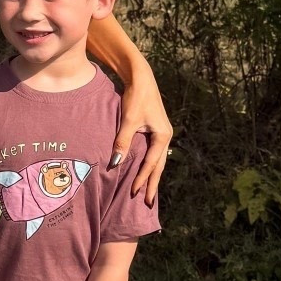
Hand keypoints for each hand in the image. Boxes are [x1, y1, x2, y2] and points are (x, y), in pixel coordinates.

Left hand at [113, 57, 171, 203]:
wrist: (140, 77)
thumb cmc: (136, 97)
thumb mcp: (129, 120)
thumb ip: (123, 142)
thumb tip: (116, 163)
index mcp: (162, 135)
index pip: (151, 163)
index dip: (142, 179)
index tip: (134, 193)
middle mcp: (165, 136)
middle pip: (158, 166)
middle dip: (152, 184)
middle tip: (147, 203)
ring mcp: (161, 133)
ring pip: (157, 160)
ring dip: (151, 176)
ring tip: (148, 192)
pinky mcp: (154, 129)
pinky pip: (153, 153)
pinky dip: (149, 164)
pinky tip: (144, 171)